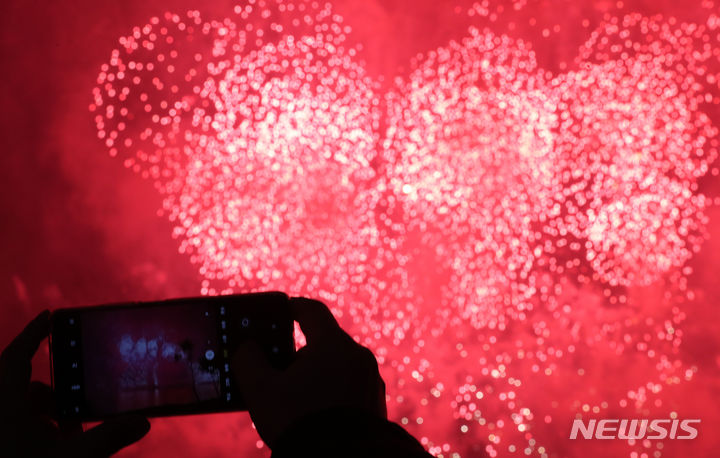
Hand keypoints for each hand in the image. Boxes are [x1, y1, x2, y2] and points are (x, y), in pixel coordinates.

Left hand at [0, 311, 149, 457]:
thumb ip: (108, 438)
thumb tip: (144, 421)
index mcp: (5, 403)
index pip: (18, 354)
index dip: (34, 333)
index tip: (51, 315)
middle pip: (24, 384)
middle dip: (55, 388)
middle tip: (78, 393)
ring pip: (20, 409)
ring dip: (48, 415)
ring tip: (71, 431)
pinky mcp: (2, 443)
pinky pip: (17, 427)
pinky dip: (38, 430)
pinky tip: (59, 444)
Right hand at [233, 297, 386, 447]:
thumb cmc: (297, 421)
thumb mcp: (260, 389)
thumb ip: (248, 359)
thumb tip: (246, 346)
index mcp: (333, 344)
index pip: (312, 310)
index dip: (293, 307)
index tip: (282, 310)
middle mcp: (358, 356)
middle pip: (326, 339)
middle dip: (302, 348)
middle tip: (281, 362)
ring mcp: (371, 379)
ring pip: (339, 364)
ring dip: (319, 371)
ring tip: (296, 393)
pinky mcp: (376, 403)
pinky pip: (351, 385)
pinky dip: (333, 389)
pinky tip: (316, 408)